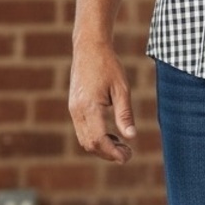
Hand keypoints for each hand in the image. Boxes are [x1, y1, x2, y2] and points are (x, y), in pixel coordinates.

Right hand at [68, 40, 136, 163]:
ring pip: (84, 139)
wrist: (89, 48)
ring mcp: (73, 109)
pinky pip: (82, 130)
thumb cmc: (108, 65)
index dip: (112, 152)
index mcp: (89, 107)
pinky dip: (96, 137)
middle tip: (128, 153)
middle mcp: (77, 111)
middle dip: (108, 153)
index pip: (99, 140)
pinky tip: (111, 134)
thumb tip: (132, 137)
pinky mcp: (73, 107)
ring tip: (122, 145)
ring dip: (102, 146)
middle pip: (90, 144)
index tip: (127, 157)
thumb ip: (125, 114)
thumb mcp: (122, 88)